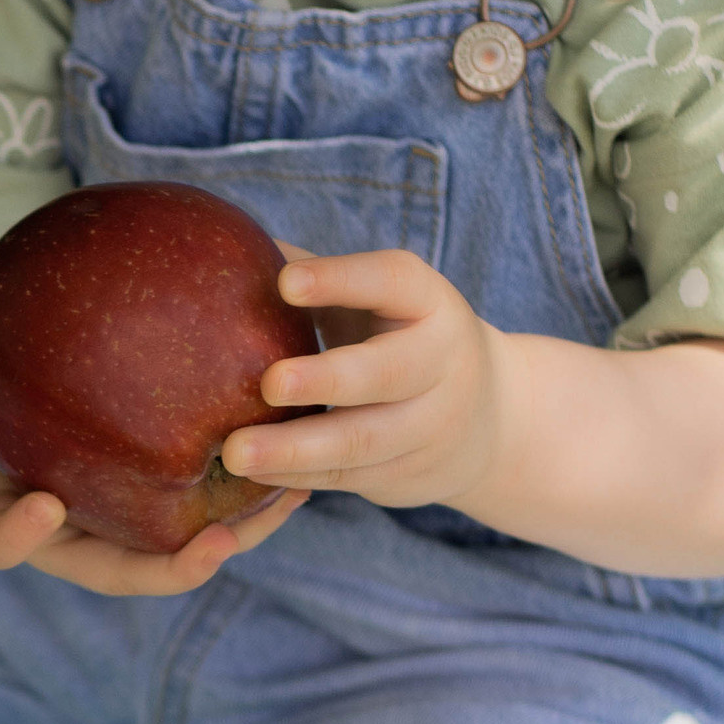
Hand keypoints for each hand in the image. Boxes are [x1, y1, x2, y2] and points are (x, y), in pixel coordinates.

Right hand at [0, 456, 307, 594]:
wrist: (3, 454)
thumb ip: (3, 533)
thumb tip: (44, 512)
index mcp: (102, 565)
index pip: (146, 579)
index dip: (184, 570)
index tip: (216, 545)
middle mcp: (140, 549)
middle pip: (204, 549)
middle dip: (248, 530)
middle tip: (284, 501)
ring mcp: (162, 517)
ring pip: (224, 516)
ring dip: (266, 499)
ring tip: (306, 469)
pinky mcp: (177, 481)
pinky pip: (220, 475)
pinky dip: (255, 458)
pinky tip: (289, 424)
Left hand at [218, 248, 507, 514]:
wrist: (488, 419)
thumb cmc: (399, 337)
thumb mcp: (379, 300)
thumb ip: (318, 275)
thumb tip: (235, 246)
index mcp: (428, 303)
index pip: (392, 281)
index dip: (342, 280)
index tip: (286, 282)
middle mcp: (439, 363)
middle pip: (387, 372)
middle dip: (327, 379)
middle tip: (270, 382)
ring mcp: (428, 426)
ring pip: (363, 440)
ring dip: (295, 449)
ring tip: (235, 452)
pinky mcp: (406, 475)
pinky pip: (346, 478)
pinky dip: (295, 477)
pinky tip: (252, 474)